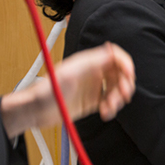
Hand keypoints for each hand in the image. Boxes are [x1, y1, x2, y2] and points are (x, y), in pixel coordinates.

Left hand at [1, 42, 135, 137]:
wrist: (35, 110)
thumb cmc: (47, 90)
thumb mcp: (70, 74)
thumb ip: (91, 62)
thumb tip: (111, 51)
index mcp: (89, 62)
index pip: (115, 56)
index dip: (126, 63)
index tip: (129, 76)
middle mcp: (93, 72)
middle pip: (120, 73)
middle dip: (125, 84)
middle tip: (122, 96)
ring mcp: (93, 87)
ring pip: (117, 89)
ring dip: (119, 99)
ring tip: (109, 107)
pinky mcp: (92, 101)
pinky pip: (110, 102)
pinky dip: (112, 108)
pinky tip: (105, 113)